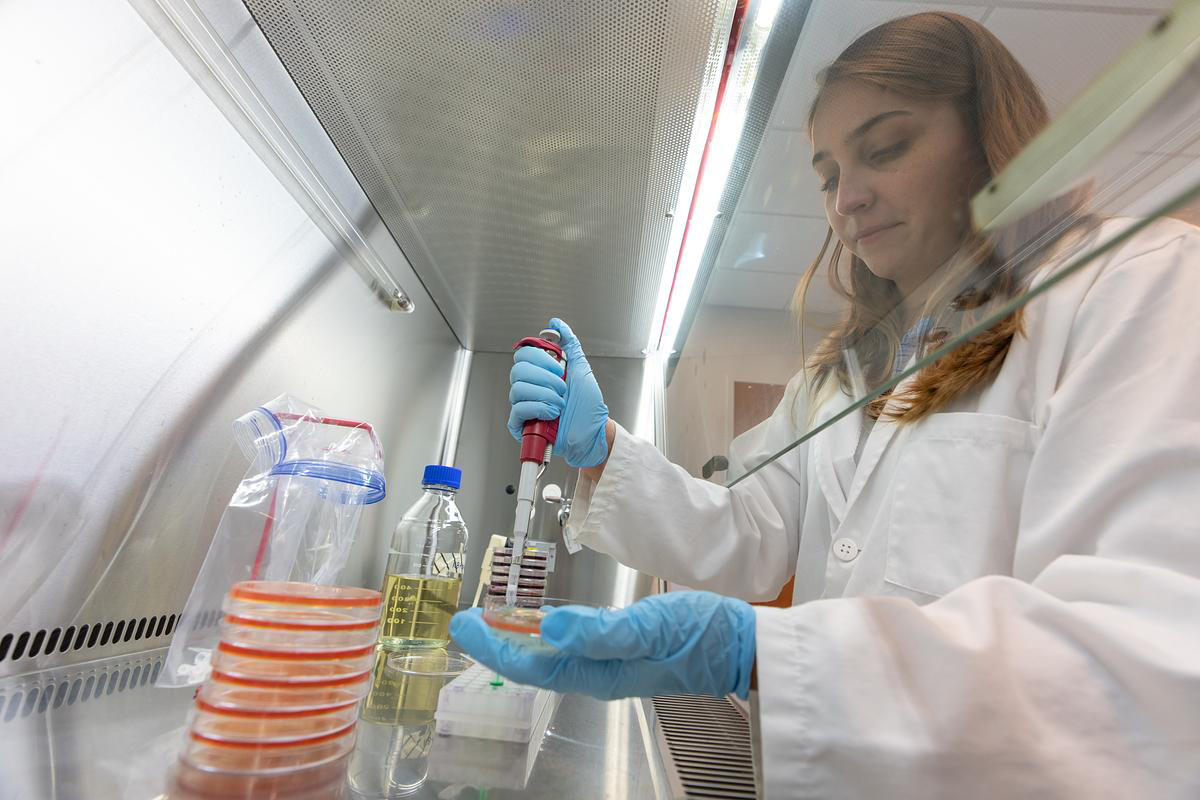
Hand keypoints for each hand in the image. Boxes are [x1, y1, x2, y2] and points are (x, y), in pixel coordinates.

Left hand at [449, 591, 755, 699]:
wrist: (741, 645)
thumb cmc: (700, 637)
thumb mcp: (648, 628)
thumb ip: (598, 631)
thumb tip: (549, 630)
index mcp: (595, 673)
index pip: (526, 664)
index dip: (490, 646)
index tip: (462, 625)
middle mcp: (596, 671)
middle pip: (531, 661)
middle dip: (495, 642)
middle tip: (465, 619)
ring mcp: (608, 660)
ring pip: (549, 652)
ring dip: (518, 636)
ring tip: (492, 618)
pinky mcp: (622, 645)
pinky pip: (572, 641)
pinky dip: (548, 628)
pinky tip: (544, 617)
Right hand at [508, 318, 609, 467]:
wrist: (594, 432)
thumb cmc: (589, 405)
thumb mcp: (581, 368)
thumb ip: (569, 343)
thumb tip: (557, 323)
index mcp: (539, 373)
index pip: (523, 354)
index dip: (540, 358)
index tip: (559, 366)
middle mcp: (529, 387)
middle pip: (517, 370)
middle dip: (545, 377)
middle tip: (562, 387)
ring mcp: (524, 405)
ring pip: (518, 389)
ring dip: (545, 395)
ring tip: (560, 403)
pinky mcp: (522, 425)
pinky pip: (518, 410)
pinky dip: (539, 408)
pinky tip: (552, 413)